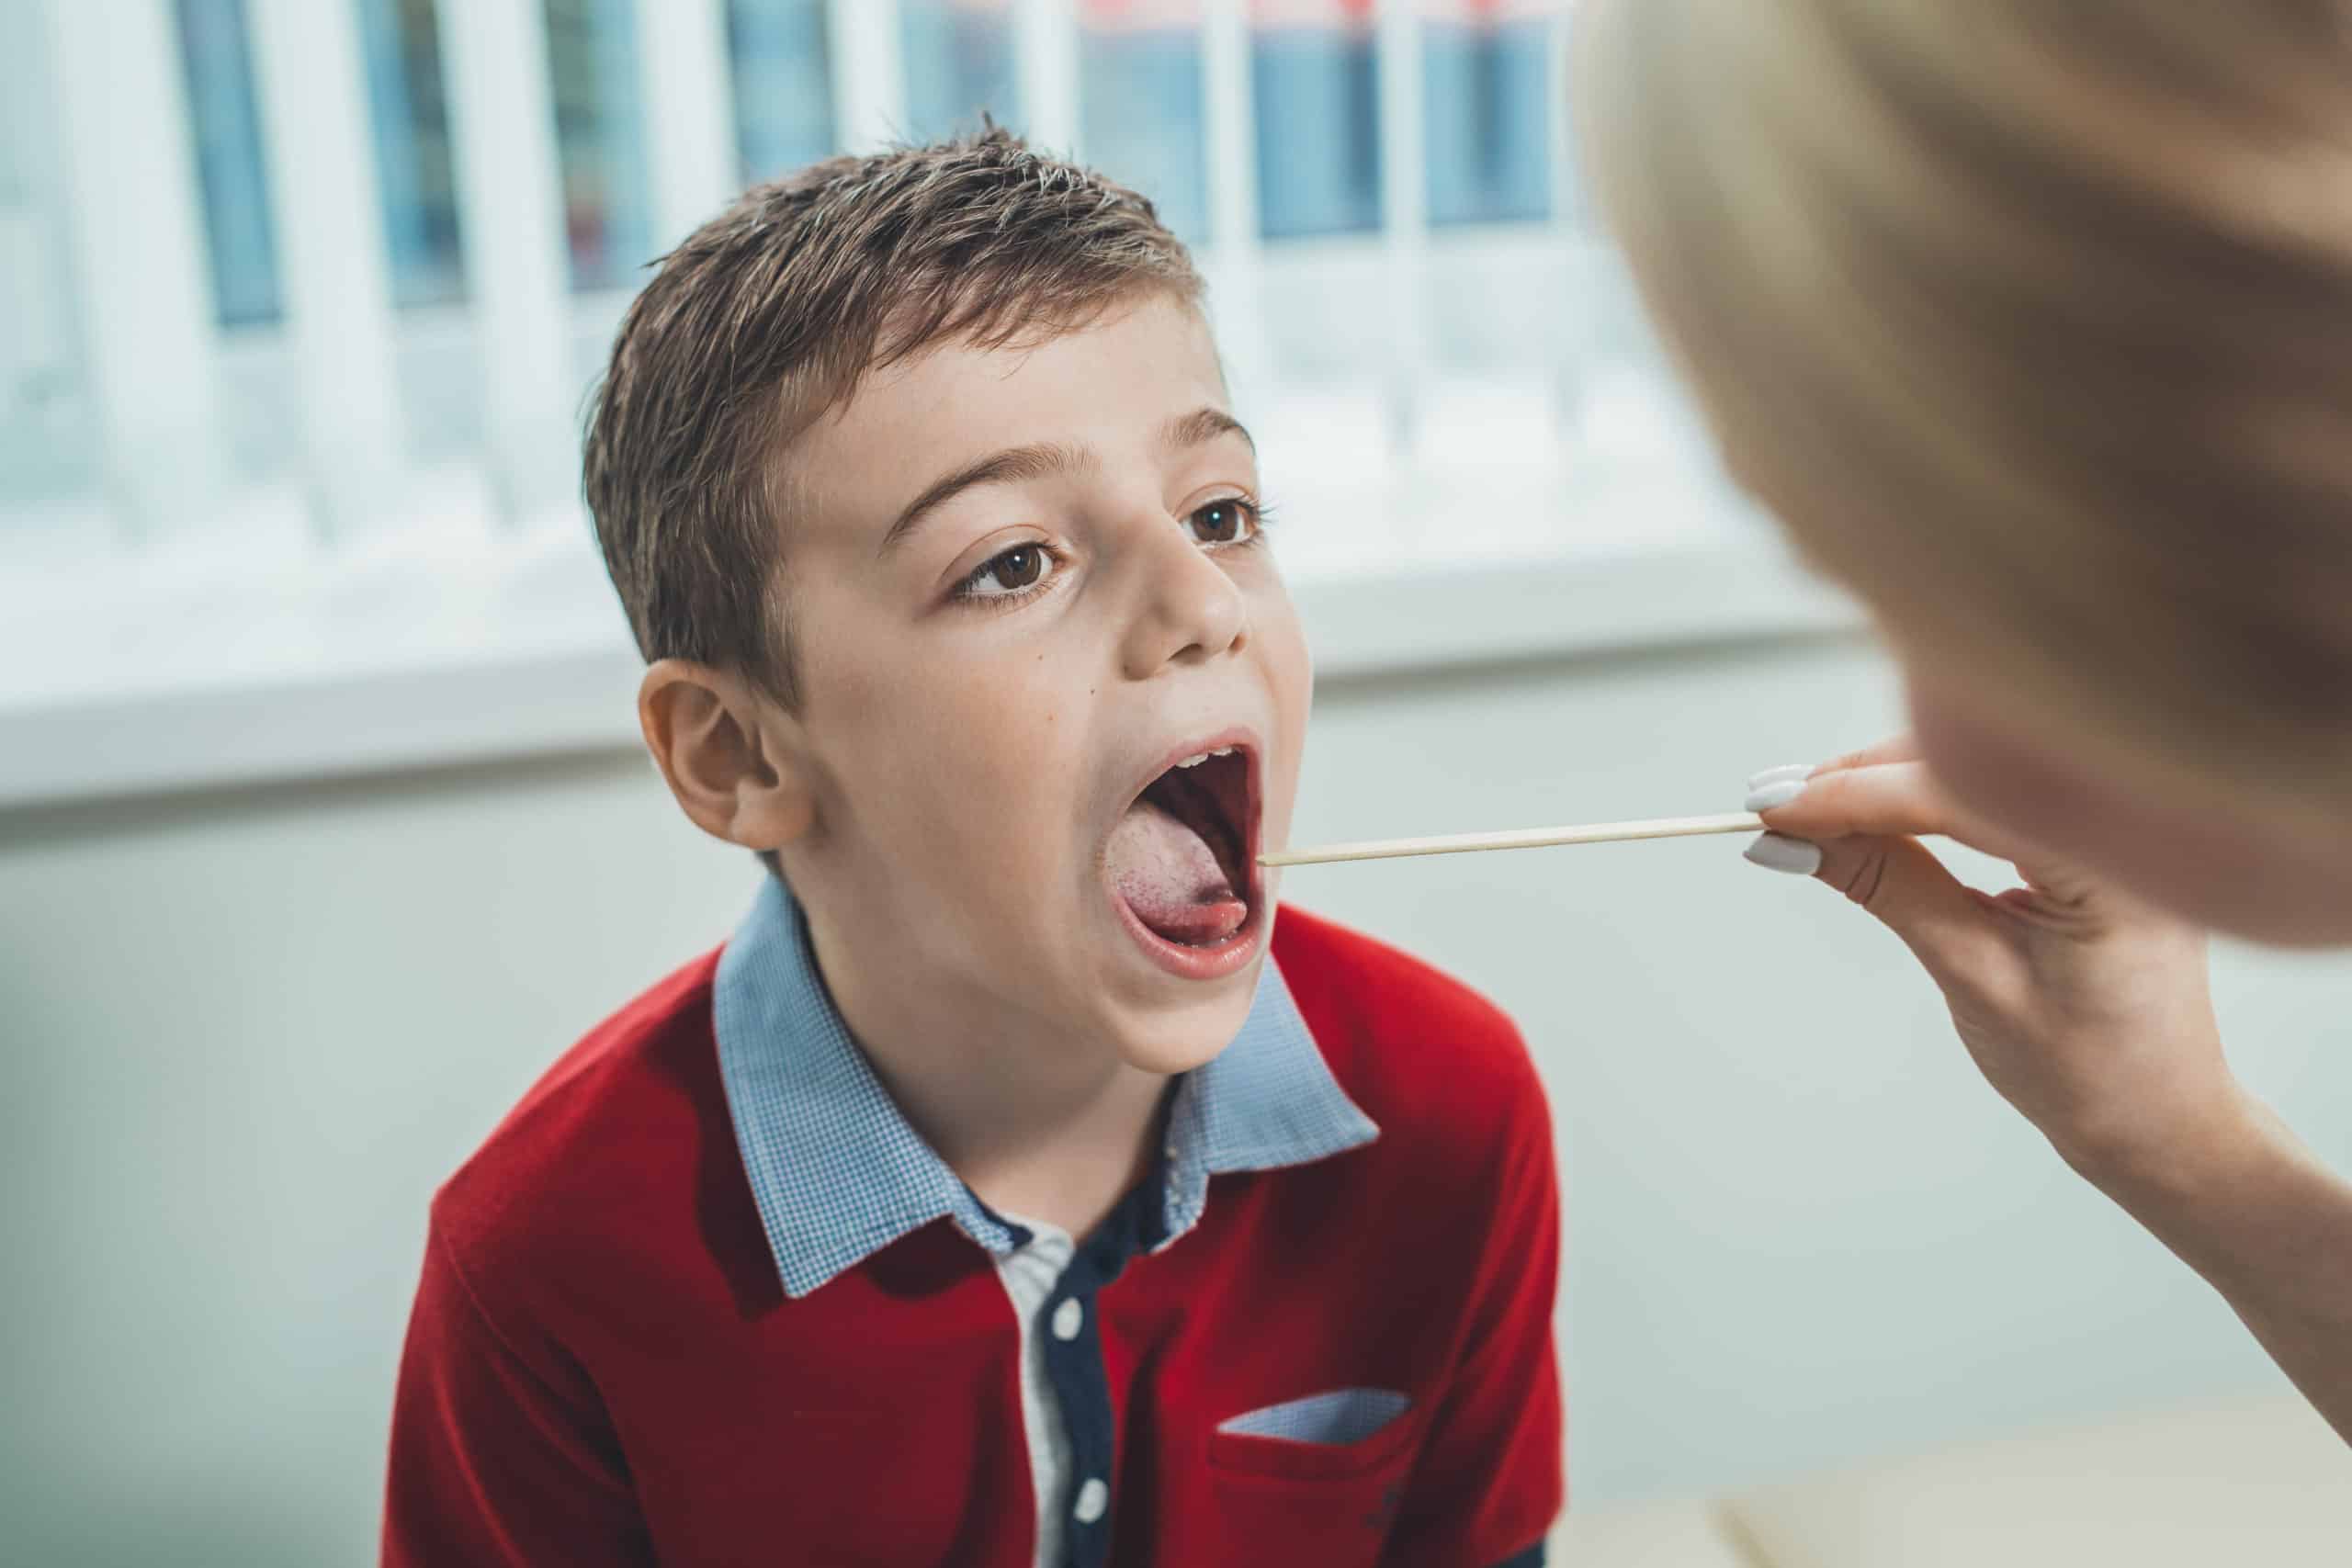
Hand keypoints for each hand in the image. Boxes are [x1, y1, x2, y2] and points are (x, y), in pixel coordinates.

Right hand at [1742, 737, 2246, 1179]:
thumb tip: (1796, 841)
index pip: (1963, 796)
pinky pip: (1995, 791)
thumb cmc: (2087, 1070)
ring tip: (1804, 812)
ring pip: (1976, 768)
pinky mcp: (2090, 835)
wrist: (2159, 1119)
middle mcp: (2126, 827)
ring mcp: (2113, 827)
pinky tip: (1865, 814)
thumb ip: (1889, 888)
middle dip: (1863, 778)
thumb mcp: (1973, 976)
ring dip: (1885, 783)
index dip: (1858, 795)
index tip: (1776, 805)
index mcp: (2114, 867)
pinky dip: (1924, 798)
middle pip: (1969, 762)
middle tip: (1774, 803)